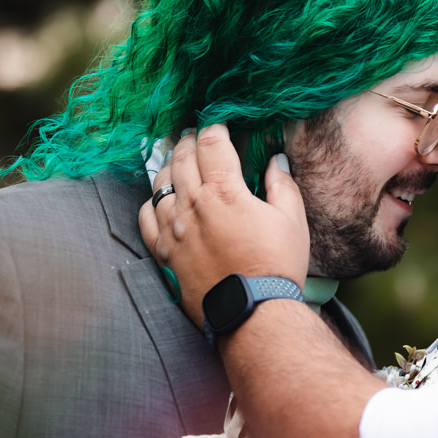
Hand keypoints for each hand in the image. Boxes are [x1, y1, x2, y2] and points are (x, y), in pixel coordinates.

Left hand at [139, 124, 309, 325]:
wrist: (253, 314)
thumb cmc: (277, 266)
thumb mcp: (291, 220)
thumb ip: (282, 184)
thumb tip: (276, 160)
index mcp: (225, 192)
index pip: (212, 143)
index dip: (214, 126)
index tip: (218, 123)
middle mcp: (193, 206)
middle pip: (183, 158)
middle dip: (190, 140)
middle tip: (195, 136)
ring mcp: (173, 229)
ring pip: (160, 183)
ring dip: (170, 166)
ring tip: (179, 162)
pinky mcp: (163, 253)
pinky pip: (145, 217)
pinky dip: (152, 202)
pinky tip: (161, 200)